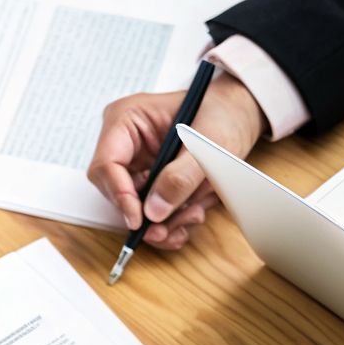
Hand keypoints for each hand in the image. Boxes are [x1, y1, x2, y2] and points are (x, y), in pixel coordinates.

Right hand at [87, 73, 264, 250]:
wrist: (236, 117)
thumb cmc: (221, 115)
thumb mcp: (208, 143)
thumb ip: (181, 176)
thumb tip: (154, 210)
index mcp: (127, 119)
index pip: (106, 164)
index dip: (120, 195)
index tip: (140, 219)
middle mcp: (125, 144)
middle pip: (116, 192)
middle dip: (146, 214)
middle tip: (170, 229)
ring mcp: (136, 166)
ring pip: (134, 208)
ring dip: (163, 222)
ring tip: (193, 215)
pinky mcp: (149, 184)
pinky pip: (150, 213)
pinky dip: (171, 221)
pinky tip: (191, 214)